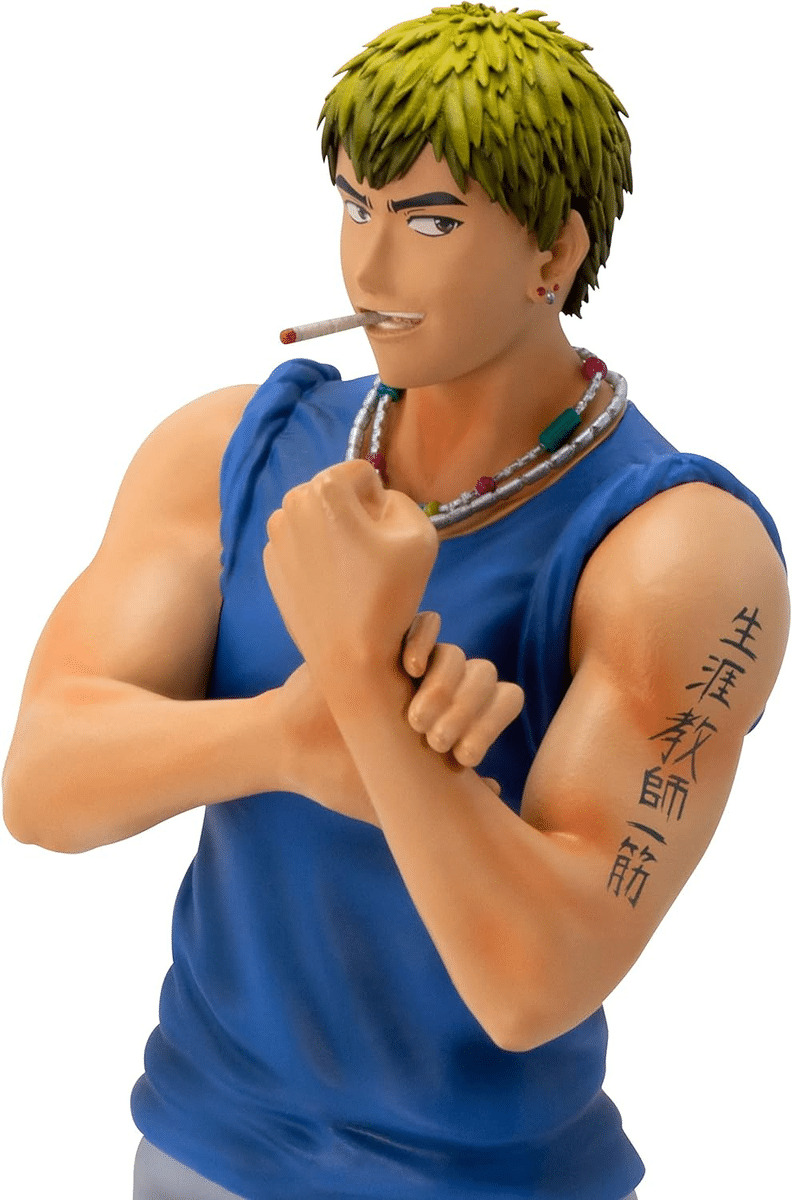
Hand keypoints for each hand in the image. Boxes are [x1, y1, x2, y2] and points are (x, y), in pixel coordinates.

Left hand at [264, 460, 438, 688]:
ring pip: (316, 518)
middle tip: (370, 556)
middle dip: (354, 514)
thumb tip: (373, 502)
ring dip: (335, 533)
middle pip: (335, 493)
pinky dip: (318, 556)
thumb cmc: (389, 595)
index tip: (384, 539)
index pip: (362, 473)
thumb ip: (400, 498)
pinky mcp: (270, 565)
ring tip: (351, 571)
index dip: (382, 503)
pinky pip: (301, 545)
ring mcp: (274, 538)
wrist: (350, 656)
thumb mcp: (420, 533)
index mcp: (322, 490)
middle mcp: (289, 506)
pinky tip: (332, 586)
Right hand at [278, 612, 522, 826]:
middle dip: (469, 708)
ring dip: (448, 680)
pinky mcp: (383, 637)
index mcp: (449, 722)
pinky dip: (426, 639)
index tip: (464, 758)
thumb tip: (495, 792)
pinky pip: (426, 623)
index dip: (491, 726)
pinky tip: (407, 667)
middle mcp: (435, 688)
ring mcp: (410, 663)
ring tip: (417, 714)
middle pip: (482, 679)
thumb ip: (439, 800)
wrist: (288, 746)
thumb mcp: (393, 794)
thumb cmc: (338, 776)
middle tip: (437, 739)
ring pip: (456, 654)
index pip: (499, 706)